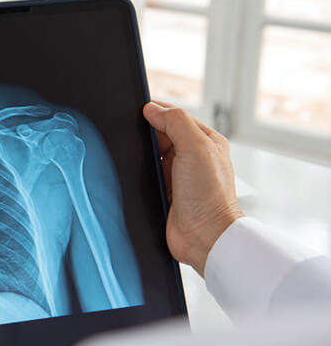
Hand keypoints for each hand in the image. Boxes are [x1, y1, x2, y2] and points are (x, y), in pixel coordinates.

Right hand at [143, 101, 243, 276]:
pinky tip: (135, 176)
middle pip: (159, 135)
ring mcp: (177, 175)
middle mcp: (192, 156)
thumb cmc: (209, 196)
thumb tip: (152, 109)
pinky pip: (145, 175)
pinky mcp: (164, 192)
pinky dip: (138, 174)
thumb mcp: (196, 148)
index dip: (156, 112)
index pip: (175, 116)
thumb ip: (176, 123)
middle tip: (135, 140)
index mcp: (205, 140)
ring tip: (139, 162)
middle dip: (146, 137)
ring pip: (150, 155)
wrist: (203, 237)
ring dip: (141, 157)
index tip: (138, 112)